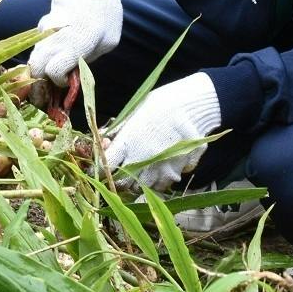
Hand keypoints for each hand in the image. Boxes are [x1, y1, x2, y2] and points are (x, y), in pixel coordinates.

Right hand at [27, 0, 121, 83]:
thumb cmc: (106, 15)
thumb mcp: (108, 41)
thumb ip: (88, 59)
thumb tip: (71, 74)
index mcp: (78, 41)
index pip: (54, 70)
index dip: (59, 81)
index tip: (67, 79)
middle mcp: (57, 35)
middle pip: (36, 65)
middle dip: (41, 78)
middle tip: (52, 81)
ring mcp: (46, 28)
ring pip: (34, 56)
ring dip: (40, 67)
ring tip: (53, 68)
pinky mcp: (42, 24)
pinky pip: (38, 44)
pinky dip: (43, 52)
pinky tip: (55, 50)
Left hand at [104, 72, 220, 193]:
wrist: (191, 104)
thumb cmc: (159, 104)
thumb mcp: (133, 113)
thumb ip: (118, 132)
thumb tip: (104, 142)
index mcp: (127, 144)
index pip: (105, 167)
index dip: (101, 169)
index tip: (103, 167)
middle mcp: (141, 160)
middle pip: (122, 183)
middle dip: (120, 179)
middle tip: (123, 170)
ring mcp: (159, 169)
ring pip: (142, 187)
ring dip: (139, 182)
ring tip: (143, 169)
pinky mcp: (176, 172)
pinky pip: (163, 185)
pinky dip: (159, 180)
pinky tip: (161, 168)